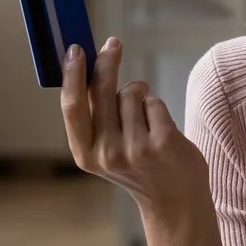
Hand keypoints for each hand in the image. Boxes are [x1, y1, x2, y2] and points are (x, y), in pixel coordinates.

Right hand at [61, 36, 222, 245]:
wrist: (174, 201)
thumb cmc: (138, 167)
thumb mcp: (106, 149)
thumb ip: (96, 116)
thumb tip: (87, 67)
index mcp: (86, 154)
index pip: (72, 107)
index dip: (72, 75)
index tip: (75, 49)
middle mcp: (108, 153)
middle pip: (103, 90)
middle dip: (107, 62)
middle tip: (113, 44)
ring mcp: (136, 149)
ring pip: (132, 93)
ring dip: (139, 96)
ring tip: (145, 120)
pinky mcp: (164, 142)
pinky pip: (155, 102)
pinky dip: (157, 108)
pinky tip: (161, 130)